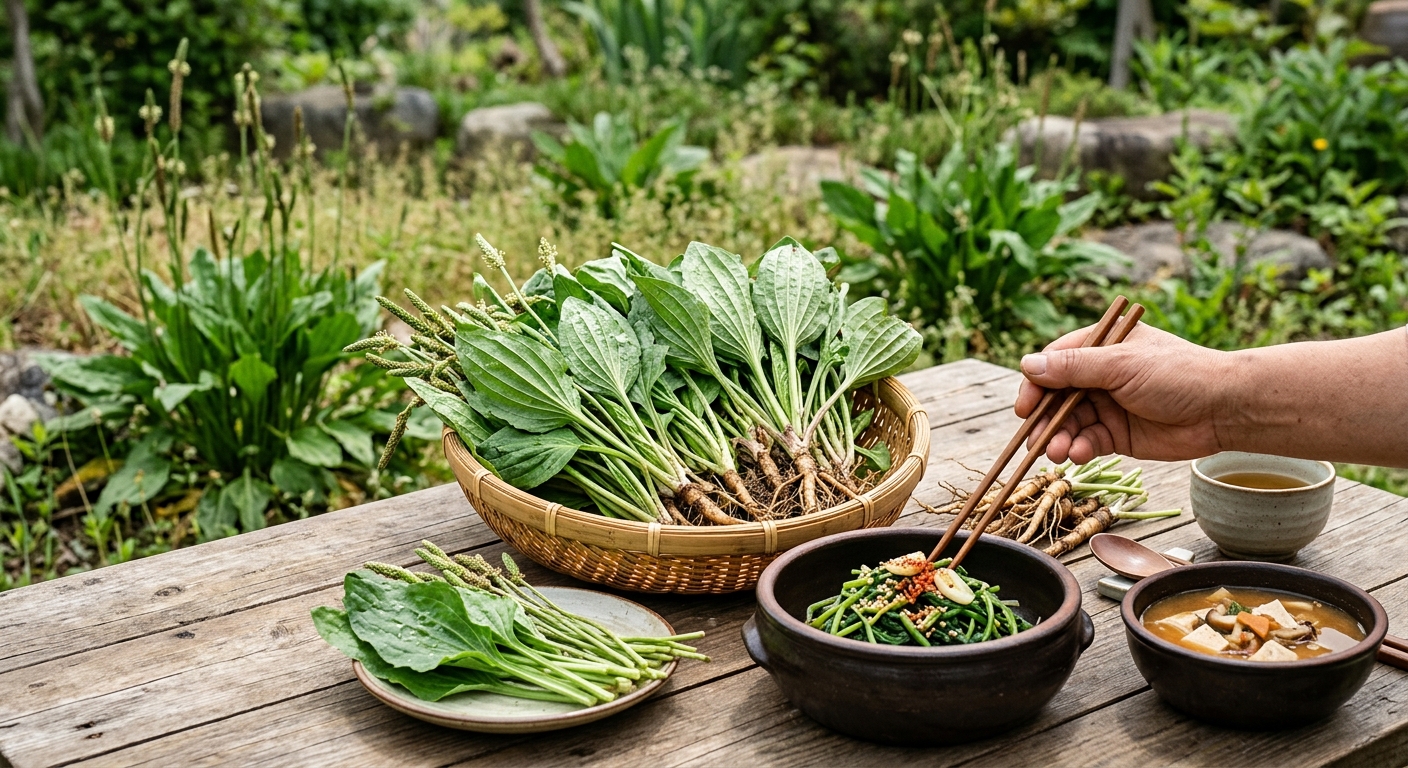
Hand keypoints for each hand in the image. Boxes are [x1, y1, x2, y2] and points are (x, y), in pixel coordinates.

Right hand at [1014, 322, 1230, 463]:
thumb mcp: (1121, 365)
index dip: (1036, 384)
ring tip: (1055, 453)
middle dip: (1044, 418)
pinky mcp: (1118, 434)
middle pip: (1056, 396)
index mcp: (1102, 347)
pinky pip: (1087, 441)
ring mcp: (1108, 405)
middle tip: (1034, 438)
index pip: (1055, 362)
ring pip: (1069, 422)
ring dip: (1058, 438)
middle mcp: (1101, 375)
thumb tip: (1027, 364)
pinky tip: (1077, 454)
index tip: (1024, 407)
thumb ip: (1073, 368)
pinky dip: (1078, 449)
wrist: (1224, 409)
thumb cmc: (1177, 374)